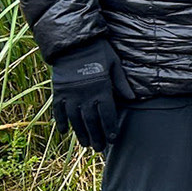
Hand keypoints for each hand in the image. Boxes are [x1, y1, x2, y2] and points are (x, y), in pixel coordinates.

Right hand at [48, 38, 132, 152]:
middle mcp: (86, 95)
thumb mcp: (115, 64)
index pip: (107, 114)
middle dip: (96, 136)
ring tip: (85, 144)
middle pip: (92, 121)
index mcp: (102, 88)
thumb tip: (133, 99)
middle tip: (99, 148)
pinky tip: (64, 132)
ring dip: (80, 133)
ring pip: (76, 119)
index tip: (112, 138)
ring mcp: (70, 94)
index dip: (110, 128)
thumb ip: (122, 83)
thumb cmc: (98, 51)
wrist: (74, 42)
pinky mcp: (58, 91)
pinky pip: (58, 110)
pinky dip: (60, 122)